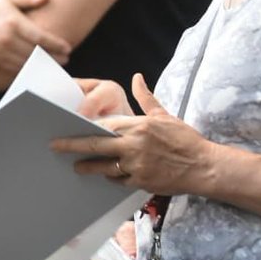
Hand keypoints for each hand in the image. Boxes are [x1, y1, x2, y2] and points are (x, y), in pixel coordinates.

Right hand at [0, 0, 69, 69]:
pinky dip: (30, 70)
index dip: (56, 44)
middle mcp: (7, 39)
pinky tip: (39, 69)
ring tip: (56, 65)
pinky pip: (16, 69)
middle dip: (53, 57)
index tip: (68, 48)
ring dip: (43, 66)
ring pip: (27, 64)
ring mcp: (1, 52)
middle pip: (36, 53)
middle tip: (66, 59)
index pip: (40, 38)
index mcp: (14, 22)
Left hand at [54, 73, 213, 194]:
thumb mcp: (165, 115)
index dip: (85, 127)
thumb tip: (137, 77)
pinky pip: (118, 180)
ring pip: (103, 167)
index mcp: (139, 126)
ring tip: (77, 166)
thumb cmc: (185, 139)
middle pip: (96, 145)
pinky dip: (111, 177)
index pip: (104, 125)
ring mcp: (136, 166)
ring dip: (88, 167)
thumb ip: (146, 98)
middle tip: (55, 146)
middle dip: (73, 145)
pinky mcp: (140, 182)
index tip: (68, 127)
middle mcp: (134, 145)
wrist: (204, 167)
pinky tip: (107, 174)